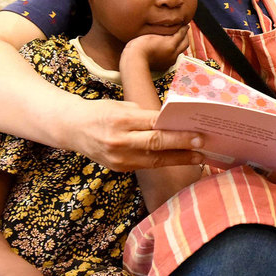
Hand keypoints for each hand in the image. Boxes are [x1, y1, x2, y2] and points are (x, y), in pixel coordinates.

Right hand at [65, 97, 203, 171]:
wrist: (72, 129)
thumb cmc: (102, 112)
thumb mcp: (122, 107)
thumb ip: (145, 115)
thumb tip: (173, 121)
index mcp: (120, 121)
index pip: (154, 125)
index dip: (176, 130)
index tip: (197, 129)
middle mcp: (119, 141)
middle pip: (156, 144)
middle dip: (182, 144)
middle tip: (203, 143)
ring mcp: (118, 158)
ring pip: (154, 160)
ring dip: (179, 158)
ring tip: (199, 156)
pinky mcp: (120, 168)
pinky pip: (147, 165)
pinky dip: (165, 162)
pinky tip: (181, 159)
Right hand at [122, 25, 189, 71]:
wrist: (134, 61)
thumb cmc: (139, 45)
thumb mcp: (151, 34)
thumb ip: (162, 30)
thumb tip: (169, 26)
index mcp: (171, 44)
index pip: (181, 33)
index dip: (183, 27)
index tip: (184, 24)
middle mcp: (173, 53)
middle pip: (185, 43)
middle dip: (186, 35)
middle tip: (184, 30)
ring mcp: (170, 61)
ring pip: (180, 51)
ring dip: (180, 44)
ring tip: (178, 38)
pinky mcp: (165, 66)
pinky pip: (174, 57)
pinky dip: (174, 51)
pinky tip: (169, 48)